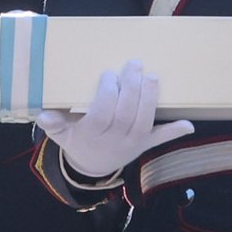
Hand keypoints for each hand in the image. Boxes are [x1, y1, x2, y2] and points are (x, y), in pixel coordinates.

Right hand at [36, 60, 193, 179]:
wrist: (91, 167)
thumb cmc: (77, 140)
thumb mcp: (61, 134)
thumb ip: (53, 124)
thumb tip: (42, 113)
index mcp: (92, 135)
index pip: (102, 114)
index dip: (107, 94)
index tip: (108, 74)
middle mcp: (114, 140)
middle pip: (125, 115)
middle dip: (131, 89)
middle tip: (133, 64)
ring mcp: (132, 143)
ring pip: (144, 122)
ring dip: (150, 99)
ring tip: (152, 76)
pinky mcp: (145, 144)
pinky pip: (160, 140)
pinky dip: (174, 132)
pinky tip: (189, 124)